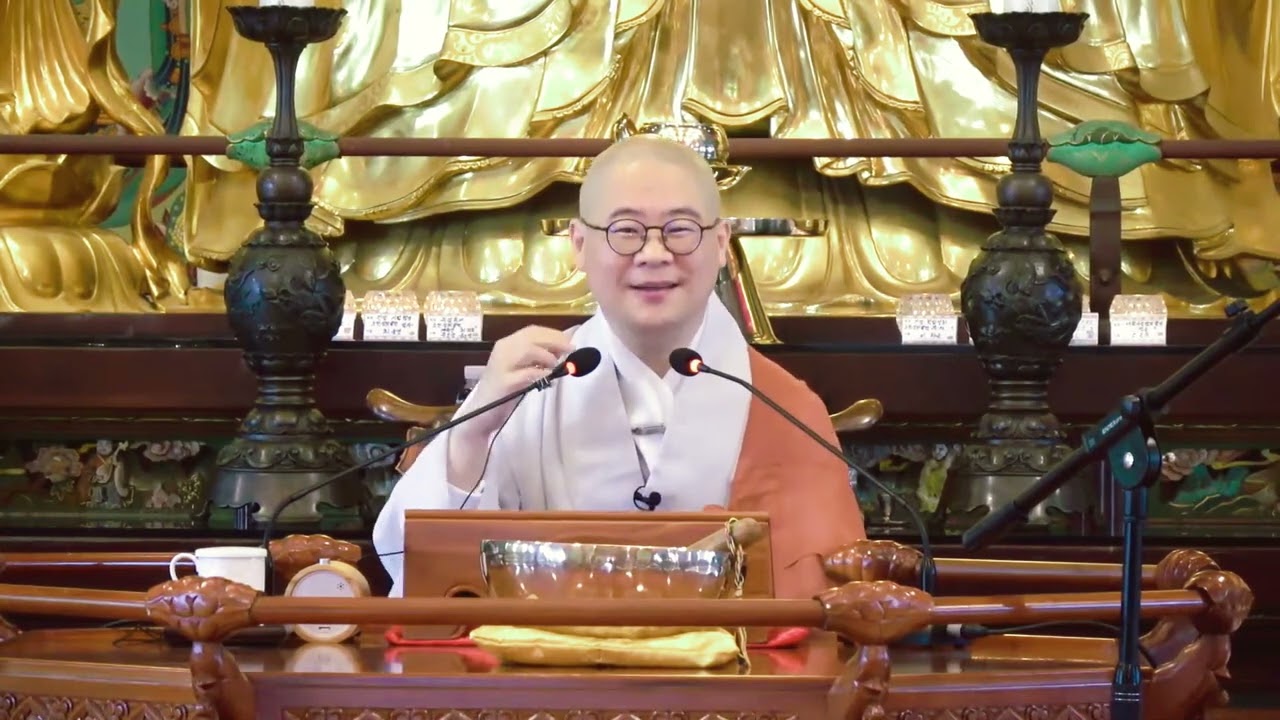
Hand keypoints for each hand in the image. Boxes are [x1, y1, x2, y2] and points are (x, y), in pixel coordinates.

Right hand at [457, 325, 575, 439]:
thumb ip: (536, 360)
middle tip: (570, 351)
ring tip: (556, 366)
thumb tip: (563, 349)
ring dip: (547, 356)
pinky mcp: (503, 383)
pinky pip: (526, 373)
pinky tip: (548, 379)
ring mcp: (501, 365)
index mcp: (506, 344)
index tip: (570, 343)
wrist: (479, 415)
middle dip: (555, 342)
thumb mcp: (520, 371)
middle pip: (532, 337)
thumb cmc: (503, 393)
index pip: (532, 330)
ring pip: (527, 349)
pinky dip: (541, 373)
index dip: (553, 334)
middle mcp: (502, 350)